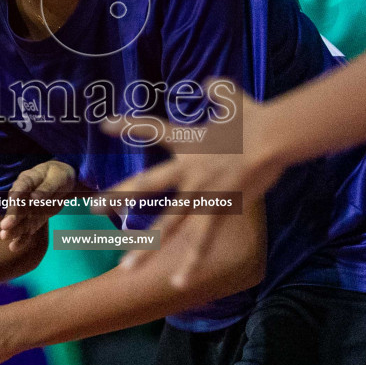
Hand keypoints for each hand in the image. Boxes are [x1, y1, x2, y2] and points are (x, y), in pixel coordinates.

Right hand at [0, 161, 76, 255]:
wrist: (64, 181)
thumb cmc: (59, 175)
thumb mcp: (57, 178)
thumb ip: (46, 188)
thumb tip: (35, 198)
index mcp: (28, 179)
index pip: (20, 188)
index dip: (16, 197)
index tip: (13, 205)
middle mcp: (23, 195)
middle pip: (17, 207)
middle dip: (12, 217)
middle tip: (5, 227)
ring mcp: (27, 208)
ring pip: (20, 220)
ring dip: (14, 229)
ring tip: (5, 238)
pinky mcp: (34, 219)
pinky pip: (27, 229)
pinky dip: (22, 238)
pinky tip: (14, 247)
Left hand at [100, 79, 283, 290]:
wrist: (271, 137)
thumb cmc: (255, 119)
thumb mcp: (234, 97)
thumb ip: (219, 90)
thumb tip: (210, 82)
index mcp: (189, 142)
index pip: (153, 130)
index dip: (129, 126)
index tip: (105, 124)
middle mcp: (187, 169)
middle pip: (147, 184)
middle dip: (120, 196)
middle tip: (93, 207)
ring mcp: (200, 192)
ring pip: (168, 223)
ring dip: (146, 246)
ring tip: (125, 266)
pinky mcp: (218, 208)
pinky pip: (201, 240)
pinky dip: (191, 262)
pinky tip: (179, 282)